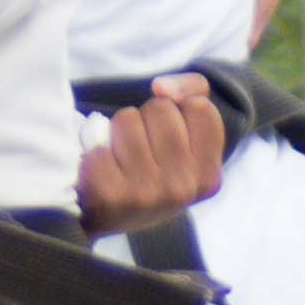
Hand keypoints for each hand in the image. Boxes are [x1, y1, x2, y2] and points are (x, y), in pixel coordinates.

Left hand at [80, 72, 224, 233]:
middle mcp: (181, 189)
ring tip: (119, 157)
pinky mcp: (109, 195)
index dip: (179, 110)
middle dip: (146, 119)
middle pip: (161, 109)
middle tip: (140, 149)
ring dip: (119, 129)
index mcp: (208, 177)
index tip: (168, 135)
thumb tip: (161, 87)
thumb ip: (193, 92)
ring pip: (128, 118)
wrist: (105, 218)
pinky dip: (96, 147)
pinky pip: (100, 140)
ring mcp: (145, 194)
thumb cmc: (150, 168)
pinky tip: (100, 170)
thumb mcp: (185, 137)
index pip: (200, 107)